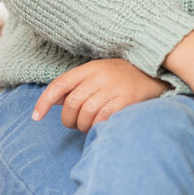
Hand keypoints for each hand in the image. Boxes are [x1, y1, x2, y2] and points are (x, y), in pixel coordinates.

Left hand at [34, 59, 168, 131]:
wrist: (157, 73)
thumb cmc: (124, 77)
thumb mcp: (100, 73)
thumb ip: (78, 85)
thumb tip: (54, 101)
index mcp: (90, 68)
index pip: (59, 85)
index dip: (44, 102)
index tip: (36, 117)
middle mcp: (99, 76)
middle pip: (71, 104)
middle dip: (69, 120)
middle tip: (75, 124)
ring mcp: (112, 88)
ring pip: (85, 114)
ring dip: (84, 126)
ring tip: (91, 125)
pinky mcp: (125, 100)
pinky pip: (102, 120)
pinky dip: (98, 127)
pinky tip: (102, 126)